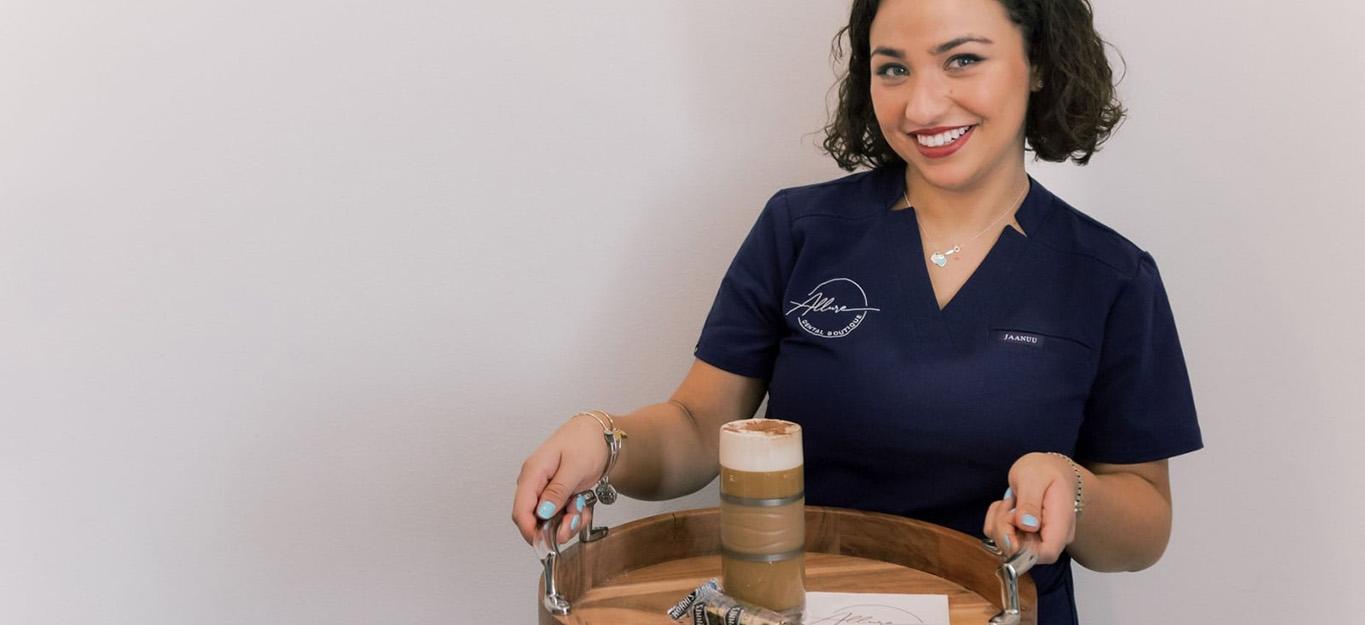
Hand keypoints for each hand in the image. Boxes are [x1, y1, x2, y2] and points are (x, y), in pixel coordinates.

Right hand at [511, 414, 609, 545]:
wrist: (600, 434)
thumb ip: (558, 491)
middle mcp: (535, 482)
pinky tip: (583, 508)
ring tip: (582, 510)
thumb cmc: (587, 442)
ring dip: (566, 522)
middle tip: (574, 522)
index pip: (520, 509)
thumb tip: (542, 513)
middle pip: (533, 518)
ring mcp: (544, 489)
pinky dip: (572, 516)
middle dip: (553, 527)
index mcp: (533, 472)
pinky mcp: (555, 494)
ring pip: (548, 520)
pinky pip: (559, 514)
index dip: (530, 530)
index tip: (546, 542)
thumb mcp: (575, 467)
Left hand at [982, 452, 1078, 564]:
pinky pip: (1001, 537)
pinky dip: (996, 521)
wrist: (1049, 468)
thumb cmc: (1045, 470)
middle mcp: (1052, 537)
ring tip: (1010, 501)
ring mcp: (1038, 538)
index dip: (1023, 547)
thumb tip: (1027, 526)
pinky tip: (1007, 505)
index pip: (1046, 553)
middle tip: (1009, 502)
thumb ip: (1030, 502)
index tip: (1011, 522)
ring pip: (1008, 546)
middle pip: (1024, 552)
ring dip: (999, 522)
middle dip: (1005, 528)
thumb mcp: (1033, 478)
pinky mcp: (1025, 536)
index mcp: (1061, 523)